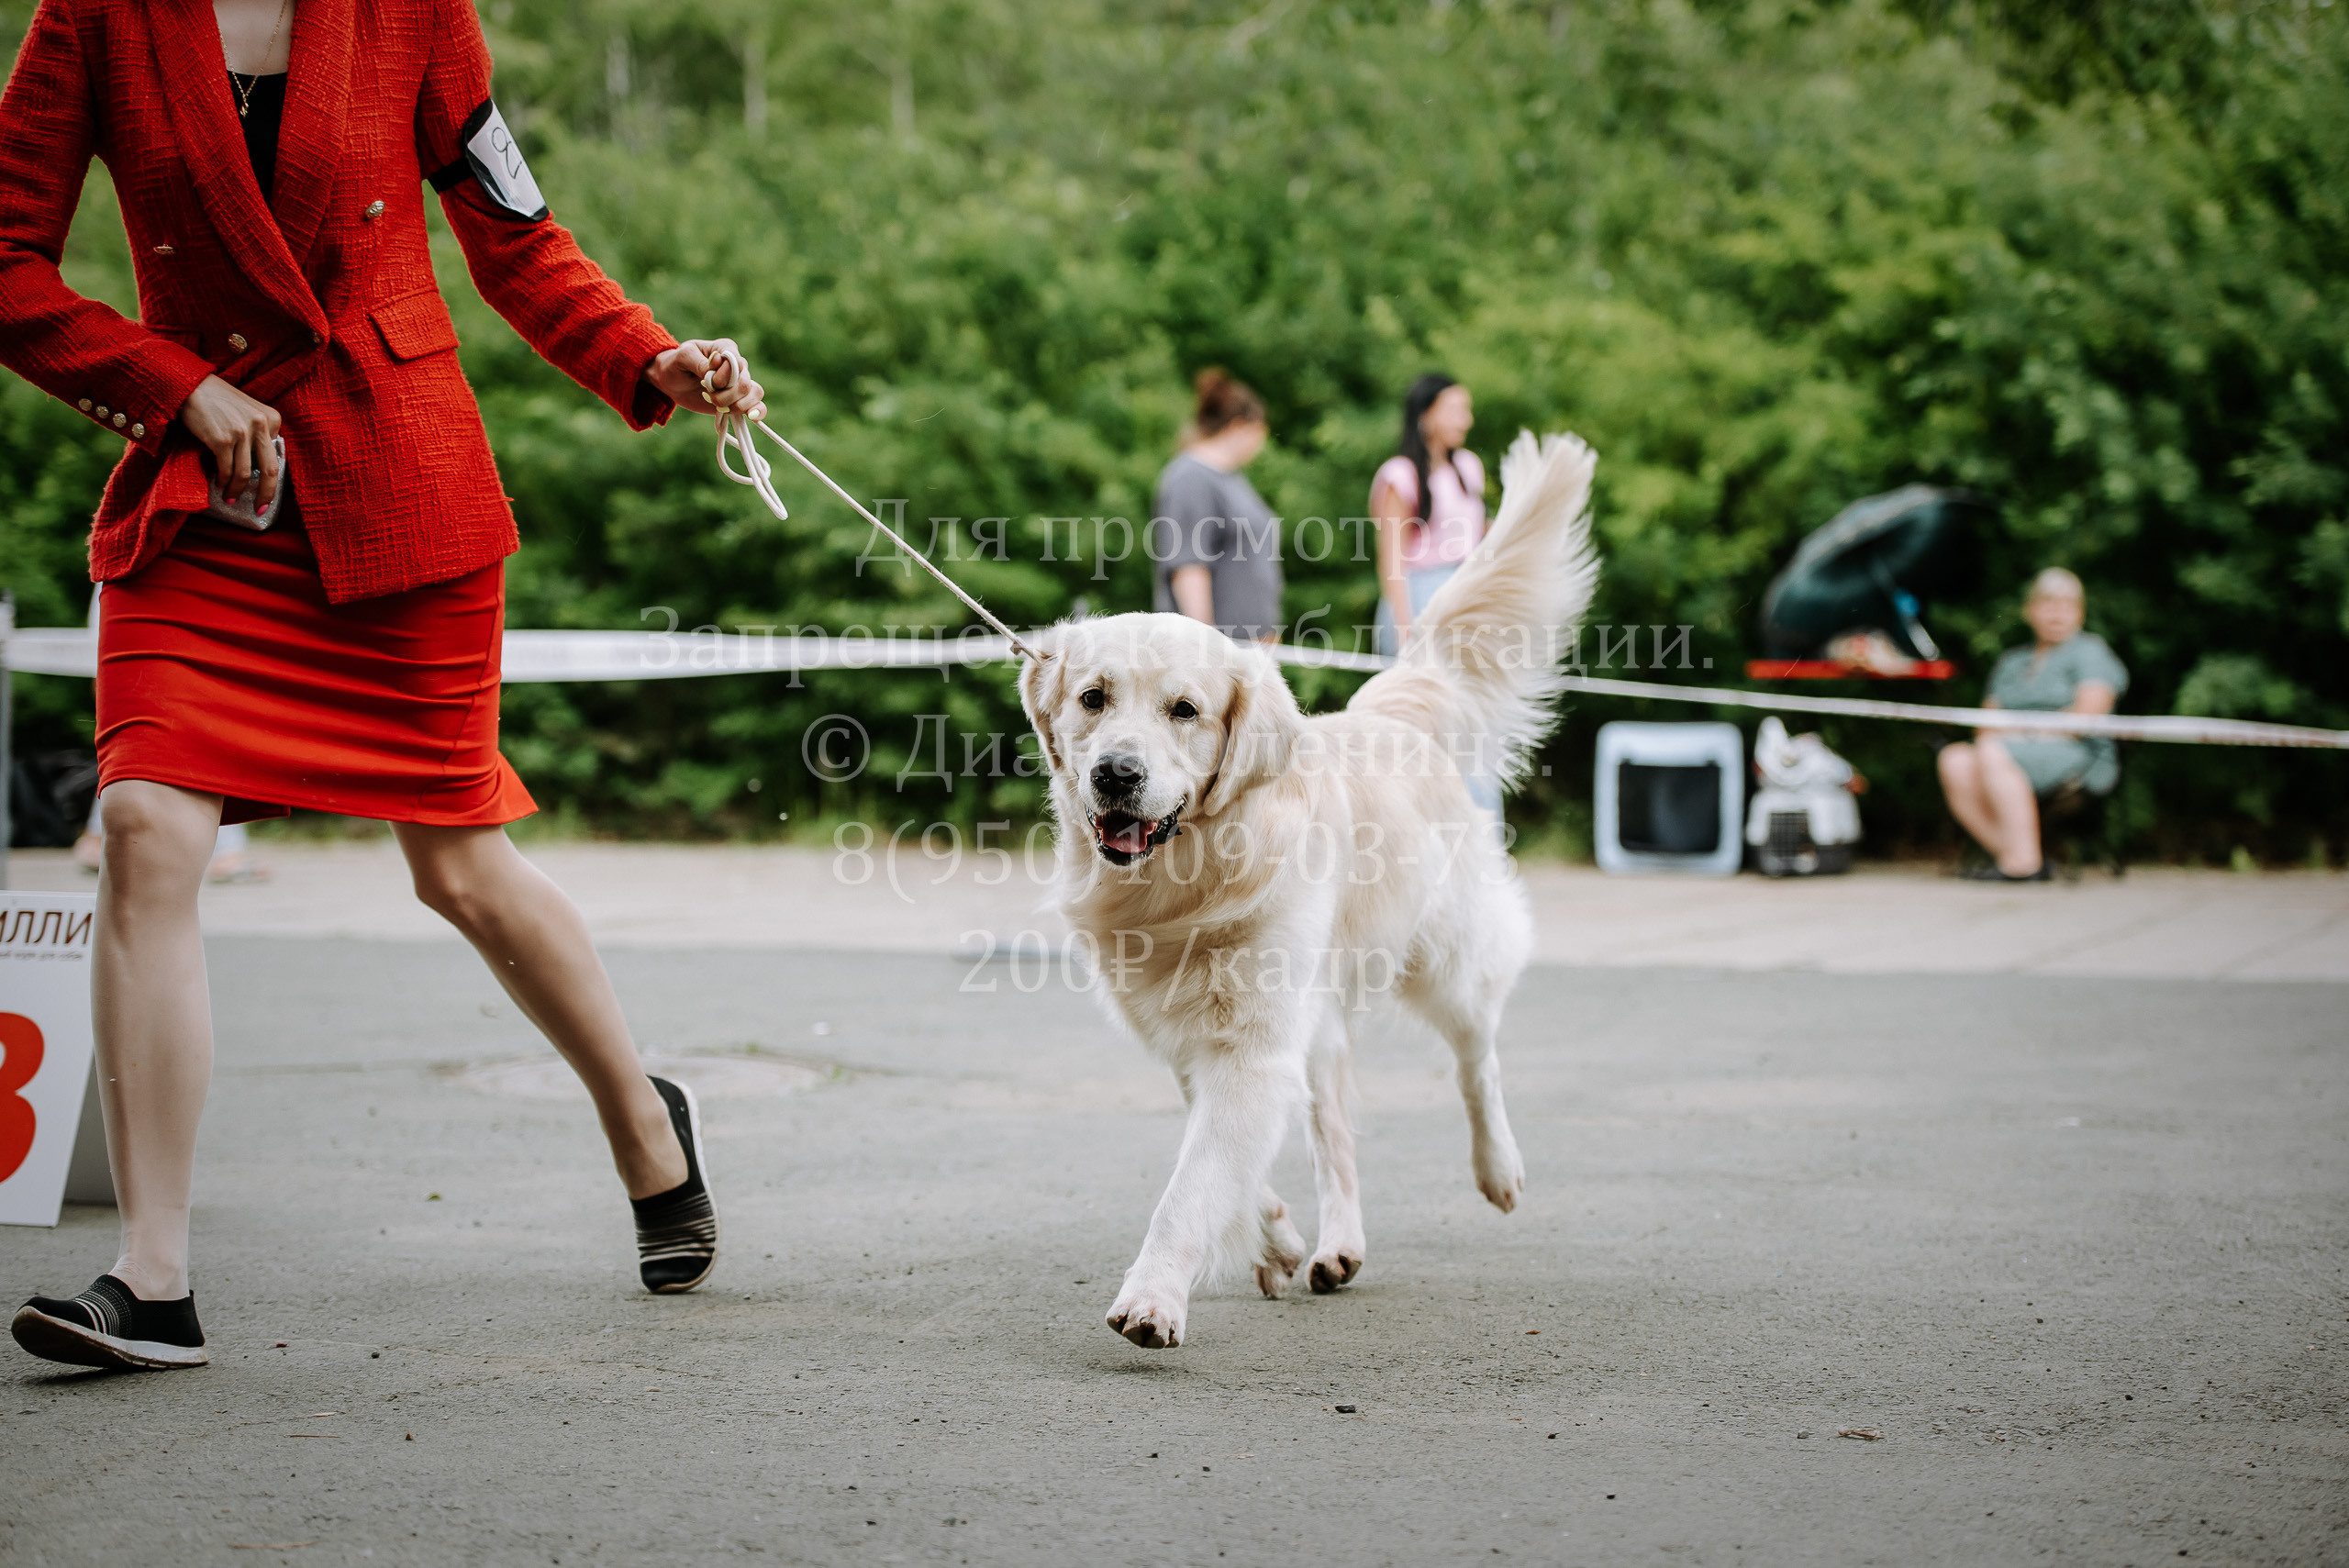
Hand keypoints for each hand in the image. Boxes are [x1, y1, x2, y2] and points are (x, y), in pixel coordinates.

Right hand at [177, 374, 283, 510]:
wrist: (190, 385)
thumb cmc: (218, 402)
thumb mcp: (249, 412)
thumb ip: (259, 434)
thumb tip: (261, 469)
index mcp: (273, 419)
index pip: (276, 456)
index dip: (270, 477)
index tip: (266, 491)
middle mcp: (261, 425)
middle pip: (271, 470)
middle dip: (267, 495)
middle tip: (261, 509)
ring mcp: (242, 432)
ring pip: (245, 474)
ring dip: (238, 492)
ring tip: (231, 499)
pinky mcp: (222, 439)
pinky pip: (227, 470)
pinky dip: (223, 482)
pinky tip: (219, 486)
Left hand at [645, 339, 766, 421]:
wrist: (671, 382)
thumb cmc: (676, 364)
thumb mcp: (683, 357)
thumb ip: (701, 362)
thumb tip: (719, 364)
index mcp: (726, 349)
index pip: (737, 363)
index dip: (723, 377)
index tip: (705, 380)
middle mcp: (737, 366)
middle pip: (745, 383)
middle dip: (725, 395)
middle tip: (707, 395)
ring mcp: (739, 384)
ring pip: (754, 394)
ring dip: (735, 405)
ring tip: (717, 406)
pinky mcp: (738, 401)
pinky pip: (758, 406)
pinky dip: (757, 412)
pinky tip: (751, 416)